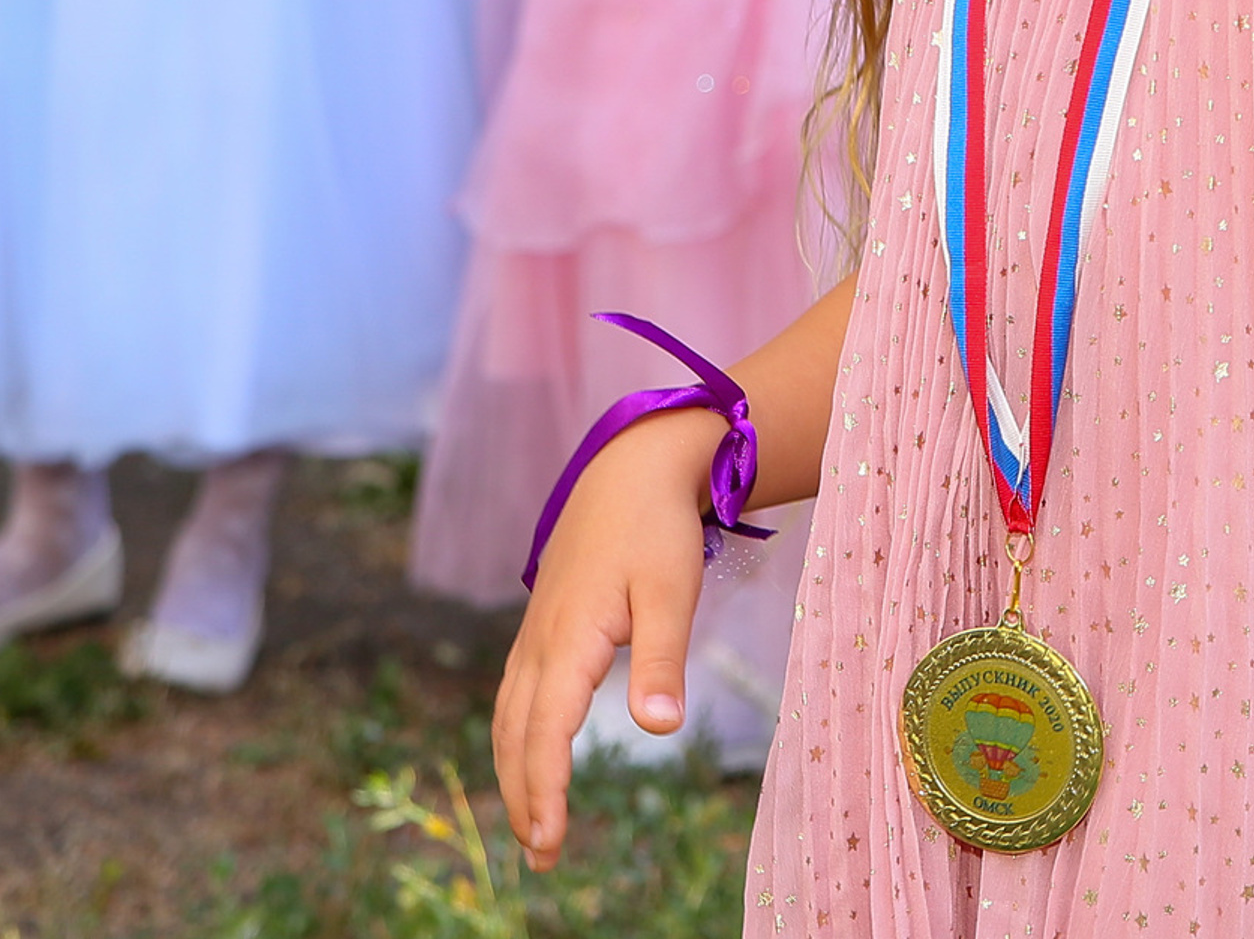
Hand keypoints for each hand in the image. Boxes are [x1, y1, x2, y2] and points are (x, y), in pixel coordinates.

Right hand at [492, 405, 723, 870]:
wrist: (631, 469)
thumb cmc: (656, 529)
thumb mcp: (672, 593)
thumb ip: (663, 661)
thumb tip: (660, 729)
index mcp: (570, 639)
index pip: (546, 732)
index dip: (545, 790)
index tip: (549, 842)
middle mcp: (541, 642)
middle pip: (518, 735)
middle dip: (525, 797)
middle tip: (542, 856)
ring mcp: (536, 634)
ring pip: (510, 718)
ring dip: (517, 773)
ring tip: (534, 826)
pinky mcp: (543, 626)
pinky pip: (516, 695)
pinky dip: (516, 738)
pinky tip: (528, 758)